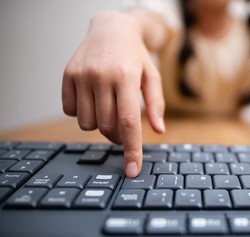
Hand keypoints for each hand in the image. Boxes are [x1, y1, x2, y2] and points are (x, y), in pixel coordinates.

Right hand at [62, 11, 164, 177]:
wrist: (111, 29)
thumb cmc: (136, 56)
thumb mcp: (152, 76)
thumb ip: (156, 104)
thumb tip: (158, 131)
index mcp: (125, 77)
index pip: (128, 123)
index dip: (131, 150)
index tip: (132, 171)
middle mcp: (101, 77)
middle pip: (107, 127)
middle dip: (117, 135)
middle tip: (124, 125)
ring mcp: (81, 76)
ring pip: (86, 123)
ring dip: (99, 124)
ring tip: (108, 107)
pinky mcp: (67, 76)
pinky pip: (69, 111)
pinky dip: (81, 112)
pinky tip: (92, 98)